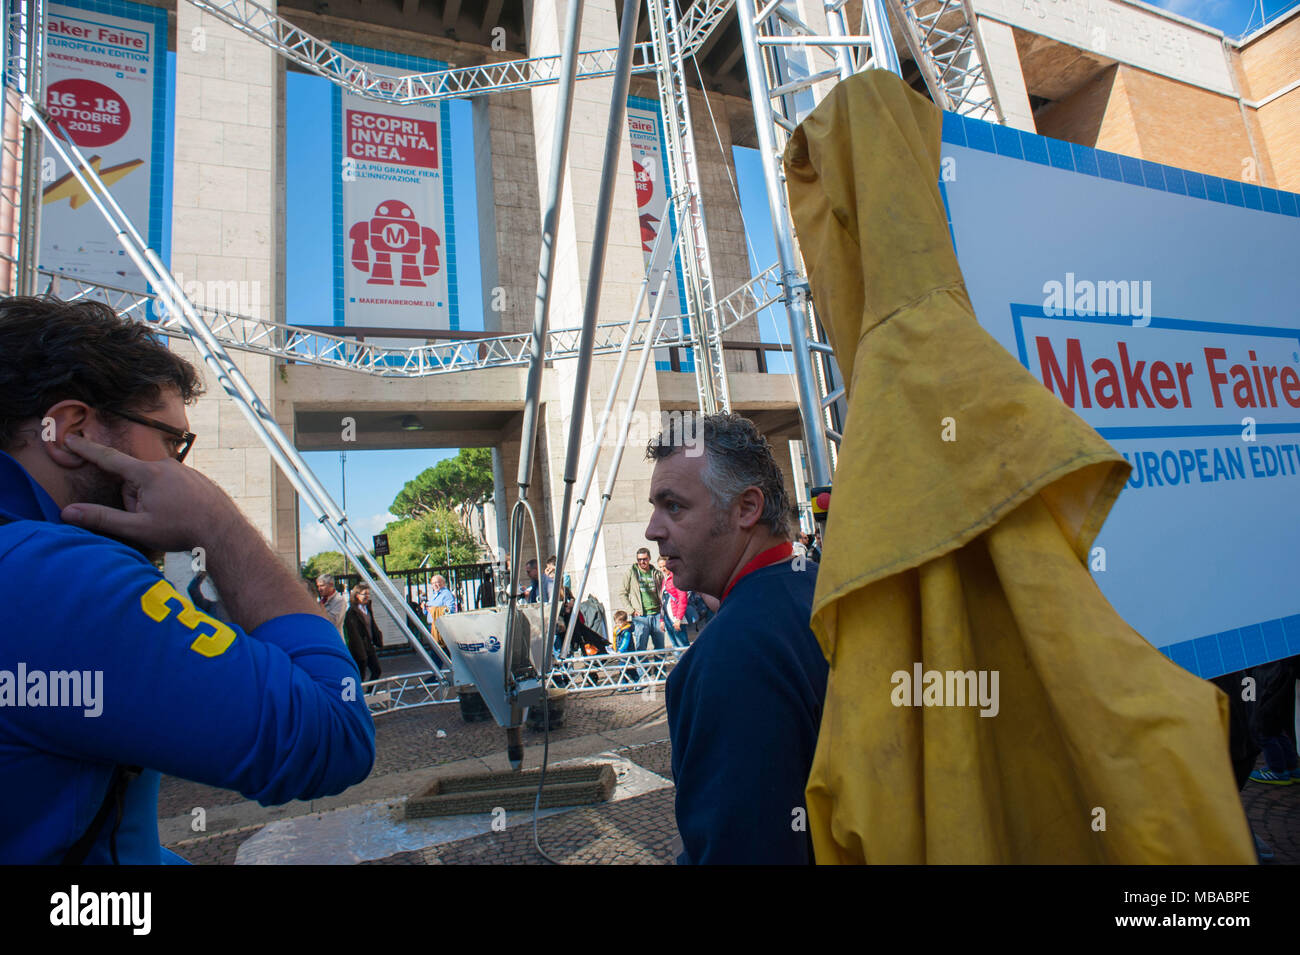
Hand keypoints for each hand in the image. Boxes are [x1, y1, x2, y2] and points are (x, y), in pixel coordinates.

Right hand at [60, 433, 242, 552]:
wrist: (224, 530)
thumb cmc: (181, 530)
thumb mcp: (137, 528)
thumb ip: (102, 518)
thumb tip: (69, 512)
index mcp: (148, 473)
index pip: (109, 458)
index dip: (87, 449)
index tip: (70, 438)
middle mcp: (166, 465)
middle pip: (133, 480)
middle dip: (134, 499)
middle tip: (152, 519)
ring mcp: (183, 470)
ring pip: (153, 485)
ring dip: (153, 501)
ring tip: (171, 518)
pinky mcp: (196, 477)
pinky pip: (172, 486)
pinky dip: (170, 499)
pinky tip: (183, 514)